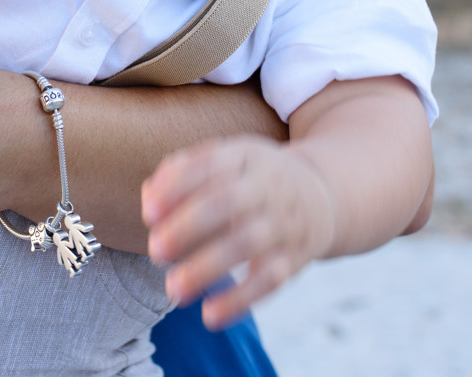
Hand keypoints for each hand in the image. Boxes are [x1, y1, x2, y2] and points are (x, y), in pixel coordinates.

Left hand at [142, 135, 334, 329]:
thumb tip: (149, 198)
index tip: (148, 212)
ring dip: (206, 269)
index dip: (176, 187)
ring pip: (247, 243)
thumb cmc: (253, 178)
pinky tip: (210, 316)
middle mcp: (268, 185)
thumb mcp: (227, 158)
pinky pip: (270, 280)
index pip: (209, 164)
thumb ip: (183, 171)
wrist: (323, 194)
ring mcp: (284, 221)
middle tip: (155, 251)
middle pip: (227, 202)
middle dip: (187, 228)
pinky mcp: (295, 257)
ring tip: (173, 290)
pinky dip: (240, 300)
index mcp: (245, 155)